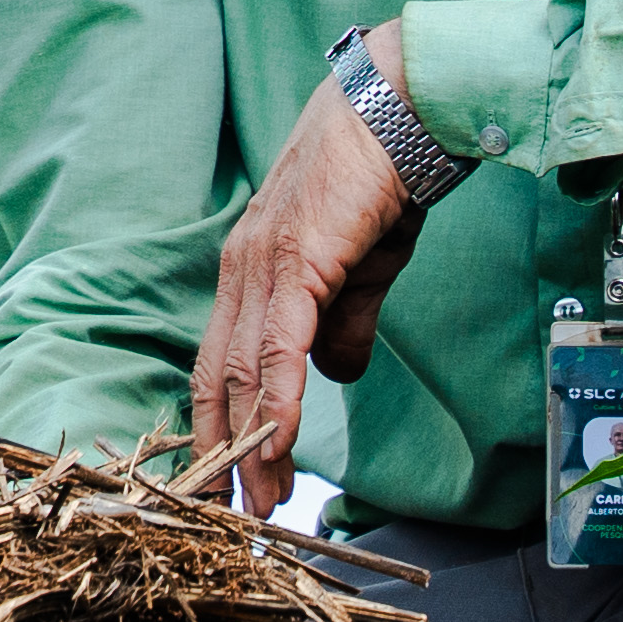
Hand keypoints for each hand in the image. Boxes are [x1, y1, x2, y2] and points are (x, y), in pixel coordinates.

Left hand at [189, 50, 427, 517]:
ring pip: (244, 370)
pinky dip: (276, 401)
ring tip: (257, 503)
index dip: (220, 428)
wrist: (404, 104)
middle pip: (218, 377)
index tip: (230, 485)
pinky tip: (278, 445)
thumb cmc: (385, 176)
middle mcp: (242, 268)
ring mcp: (265, 261)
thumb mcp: (364, 267)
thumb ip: (344, 323)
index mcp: (251, 270)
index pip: (220, 364)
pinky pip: (279, 345)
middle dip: (223, 453)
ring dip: (249, 444)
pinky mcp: (298, 257)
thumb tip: (336, 376)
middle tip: (232, 517)